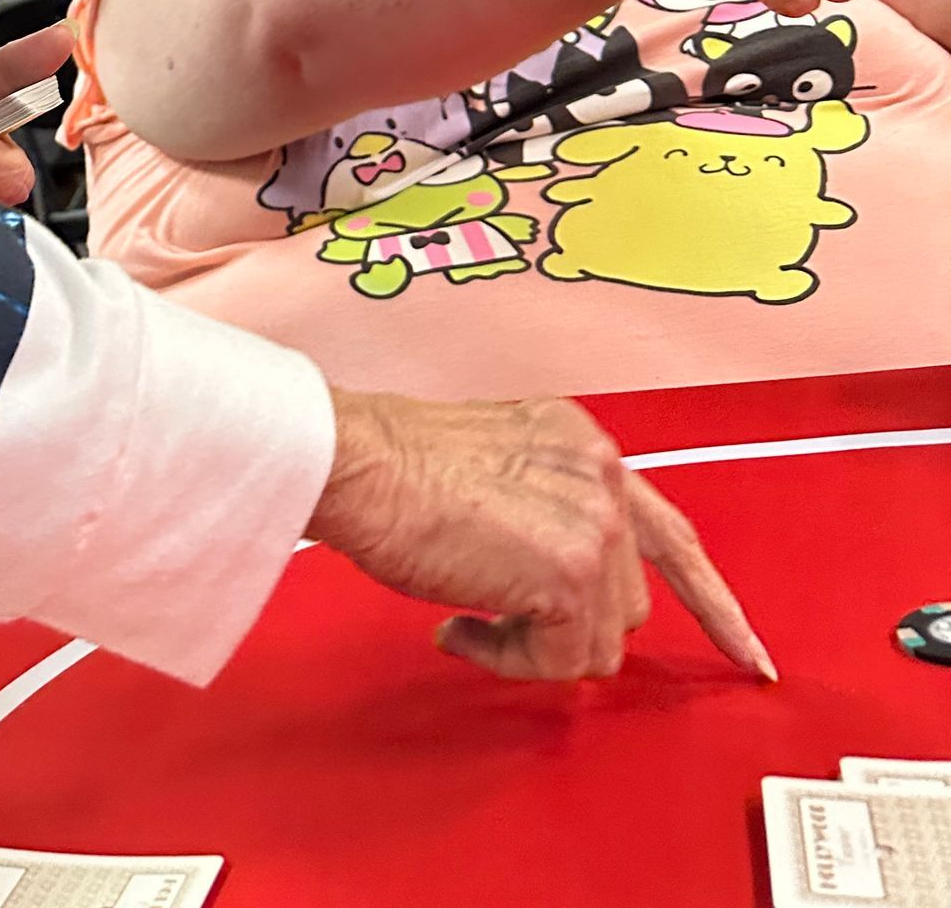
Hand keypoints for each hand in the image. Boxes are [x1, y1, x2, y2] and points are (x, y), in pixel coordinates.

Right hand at [313, 390, 774, 683]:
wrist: (356, 462)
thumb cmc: (393, 469)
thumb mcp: (495, 467)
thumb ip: (544, 506)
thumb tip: (551, 583)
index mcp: (583, 445)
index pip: (670, 534)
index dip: (713, 602)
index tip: (748, 651)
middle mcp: (600, 474)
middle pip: (624, 603)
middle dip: (565, 627)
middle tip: (493, 618)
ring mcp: (592, 522)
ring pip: (598, 640)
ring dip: (533, 643)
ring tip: (470, 612)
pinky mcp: (569, 571)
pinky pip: (562, 661)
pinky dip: (510, 659)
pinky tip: (463, 625)